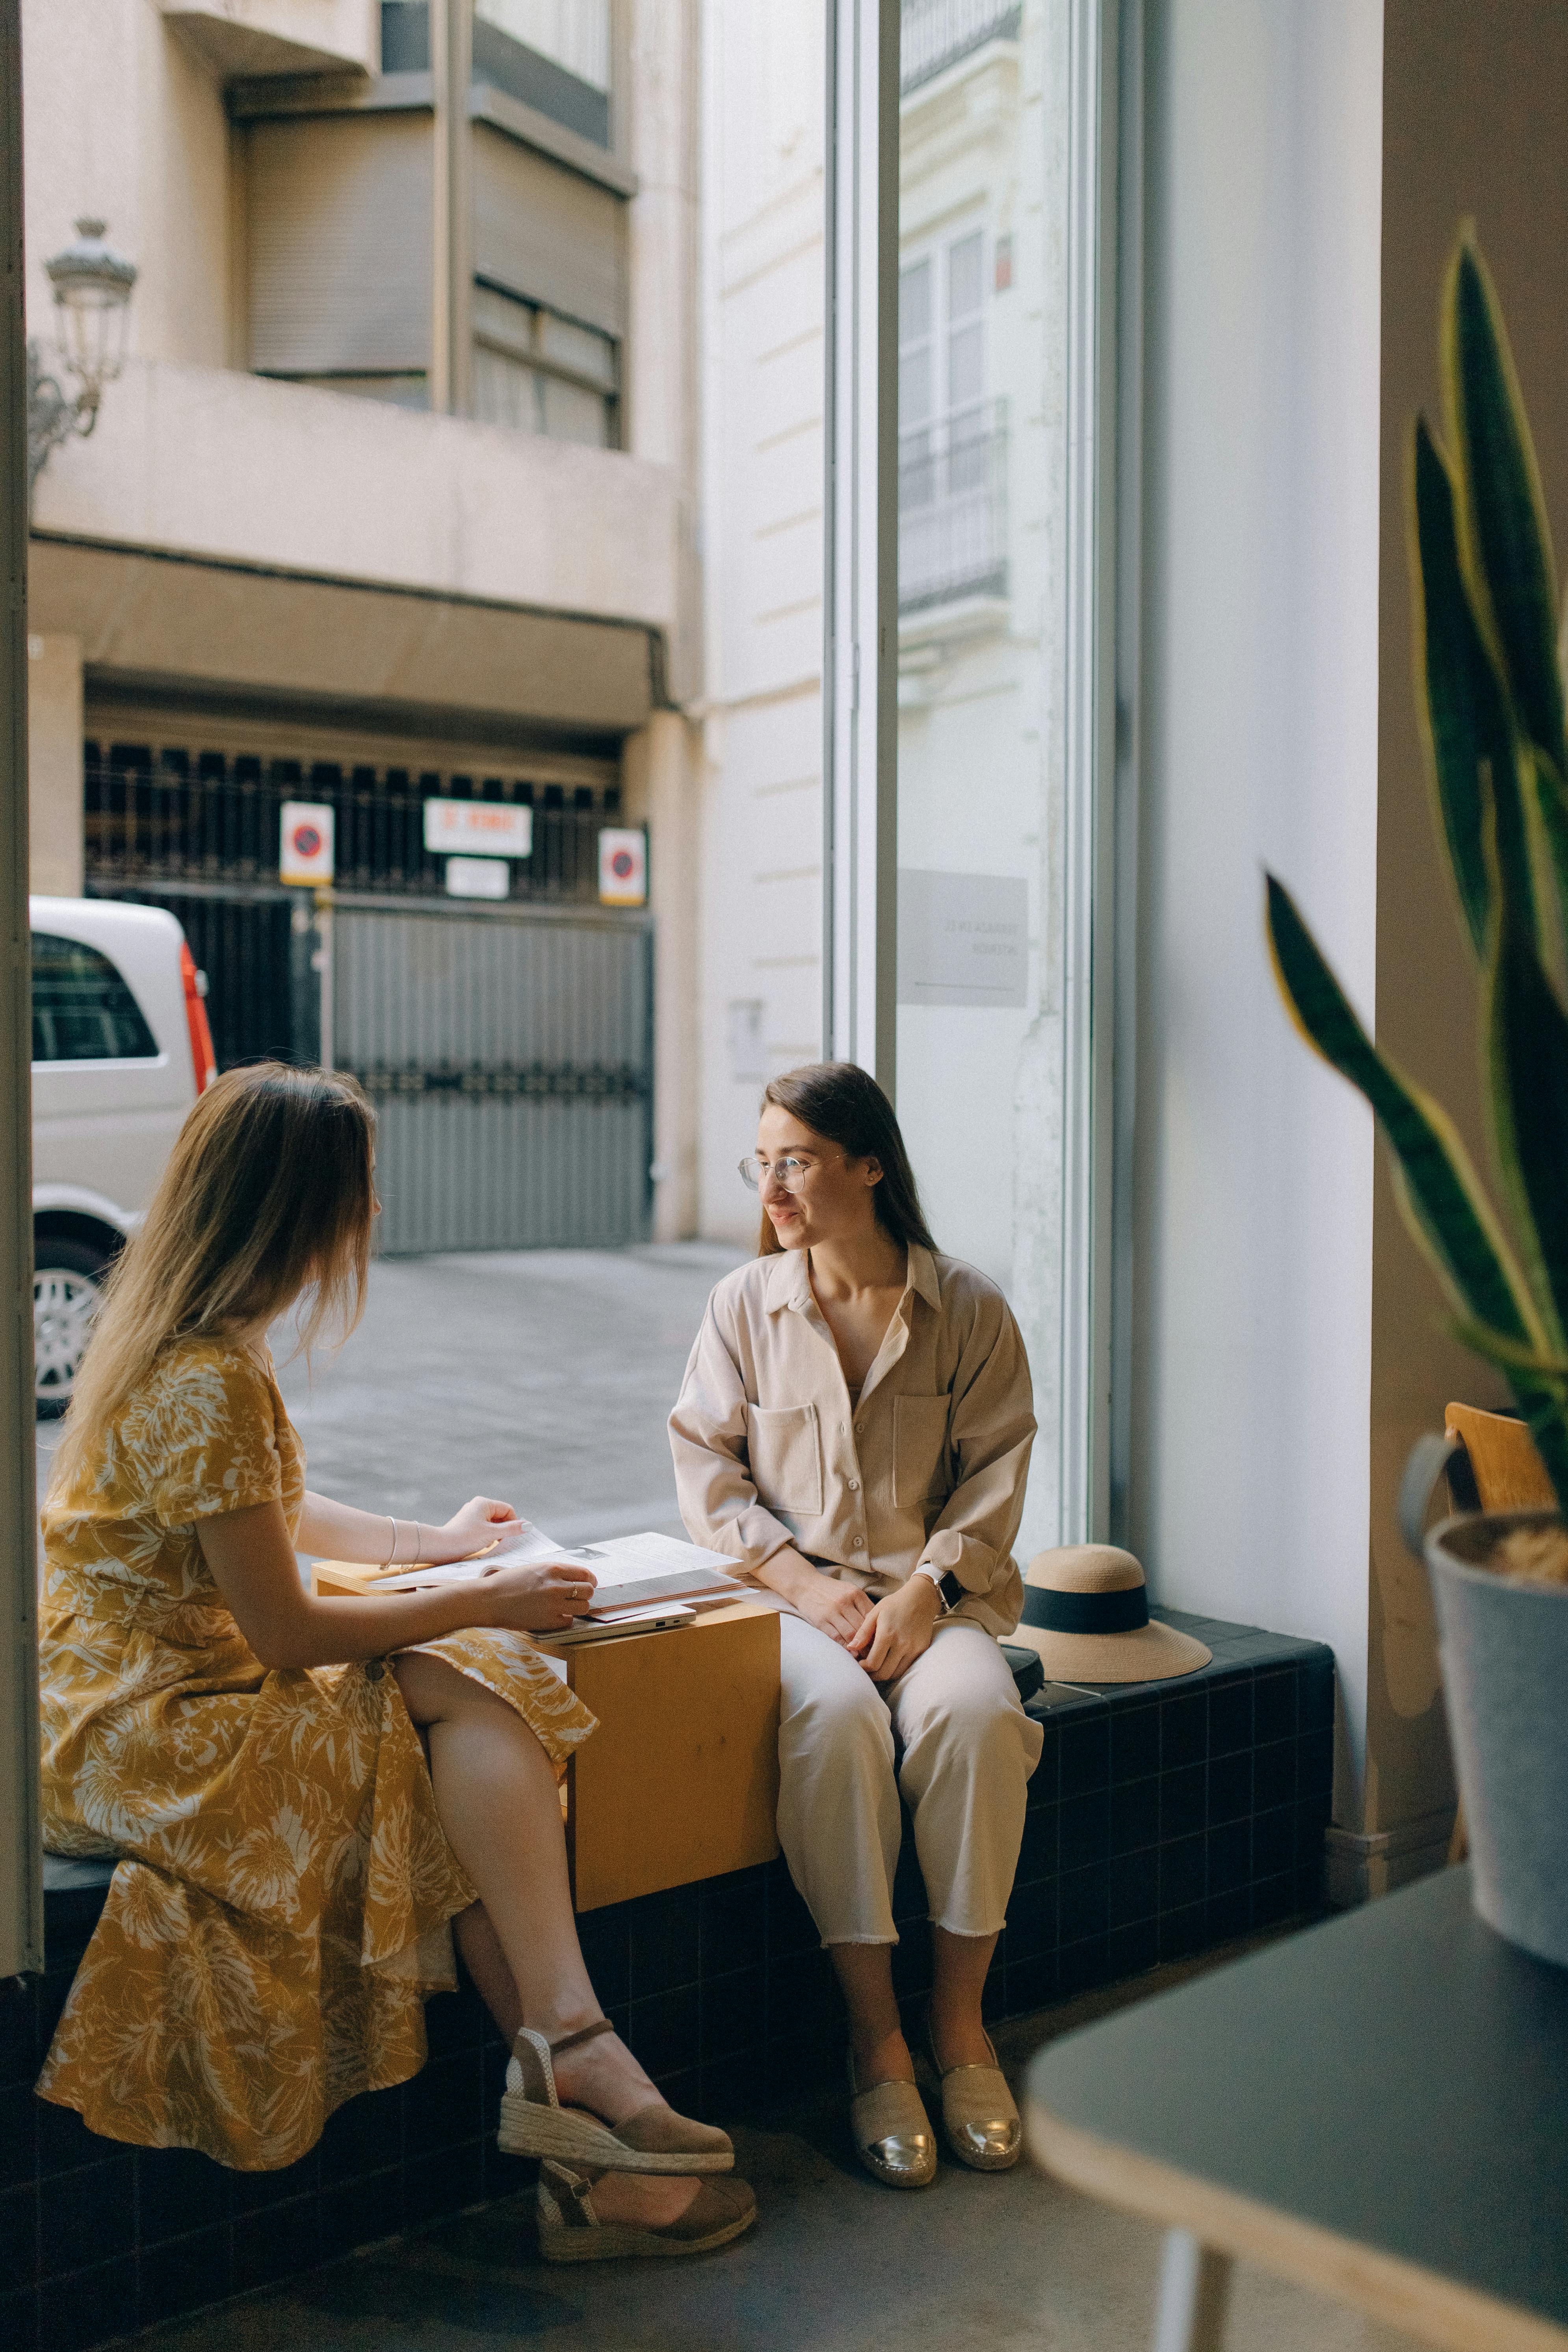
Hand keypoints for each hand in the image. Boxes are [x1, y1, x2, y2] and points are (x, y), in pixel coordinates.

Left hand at [430, 1497, 520, 1562]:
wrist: (441, 1547)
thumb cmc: (465, 1538)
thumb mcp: (491, 1534)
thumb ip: (511, 1529)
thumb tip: (528, 1525)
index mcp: (484, 1503)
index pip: (507, 1509)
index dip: (513, 1522)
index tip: (512, 1536)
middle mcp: (477, 1506)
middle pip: (500, 1516)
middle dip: (503, 1529)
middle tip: (501, 1541)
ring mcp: (471, 1515)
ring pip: (492, 1523)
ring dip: (495, 1534)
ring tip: (490, 1544)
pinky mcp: (467, 1525)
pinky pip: (483, 1528)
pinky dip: (486, 1536)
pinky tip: (482, 1545)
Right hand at [471, 1558, 598, 1632]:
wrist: (489, 1599)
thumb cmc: (508, 1582)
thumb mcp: (534, 1568)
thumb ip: (555, 1573)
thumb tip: (575, 1578)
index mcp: (553, 1569)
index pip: (585, 1574)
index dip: (590, 1580)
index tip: (589, 1583)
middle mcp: (556, 1585)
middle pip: (588, 1591)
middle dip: (586, 1593)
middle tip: (578, 1596)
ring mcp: (554, 1604)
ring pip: (583, 1607)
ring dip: (578, 1607)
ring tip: (568, 1607)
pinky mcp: (548, 1621)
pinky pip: (569, 1621)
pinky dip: (565, 1619)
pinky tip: (555, 1615)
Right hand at [790, 1565, 876, 1646]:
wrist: (805, 1585)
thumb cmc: (831, 1590)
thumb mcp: (849, 1590)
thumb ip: (862, 1605)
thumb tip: (877, 1625)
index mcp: (855, 1593)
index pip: (872, 1615)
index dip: (878, 1630)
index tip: (882, 1640)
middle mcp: (844, 1601)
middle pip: (863, 1626)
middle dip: (870, 1642)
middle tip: (877, 1653)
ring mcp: (832, 1611)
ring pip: (851, 1634)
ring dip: (859, 1648)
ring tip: (865, 1657)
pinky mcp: (820, 1621)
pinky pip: (836, 1637)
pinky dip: (845, 1647)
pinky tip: (851, 1653)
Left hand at [847, 1574, 940, 1681]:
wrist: (921, 1598)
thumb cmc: (895, 1604)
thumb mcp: (875, 1613)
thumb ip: (863, 1632)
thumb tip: (851, 1648)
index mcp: (887, 1634)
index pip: (873, 1663)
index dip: (863, 1668)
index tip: (859, 1664)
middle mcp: (902, 1644)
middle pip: (884, 1673)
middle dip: (872, 1676)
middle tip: (865, 1670)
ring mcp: (913, 1649)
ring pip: (895, 1674)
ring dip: (883, 1675)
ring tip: (875, 1668)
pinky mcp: (921, 1650)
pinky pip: (906, 1668)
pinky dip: (895, 1669)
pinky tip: (888, 1663)